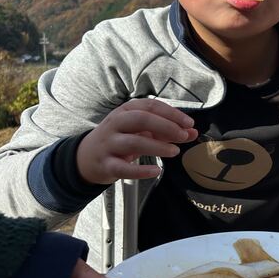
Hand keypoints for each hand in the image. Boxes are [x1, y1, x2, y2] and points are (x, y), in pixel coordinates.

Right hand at [77, 99, 197, 184]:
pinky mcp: (106, 164)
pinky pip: (123, 168)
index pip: (150, 106)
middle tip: (183, 135)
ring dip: (157, 146)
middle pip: (141, 119)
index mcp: (125, 111)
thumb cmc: (119, 139)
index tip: (188, 122)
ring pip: (133, 142)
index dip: (171, 113)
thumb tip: (192, 132)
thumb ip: (166, 131)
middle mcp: (115, 124)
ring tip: (174, 151)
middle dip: (165, 126)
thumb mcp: (141, 131)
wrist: (86, 158)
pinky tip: (156, 171)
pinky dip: (141, 170)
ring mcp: (109, 144)